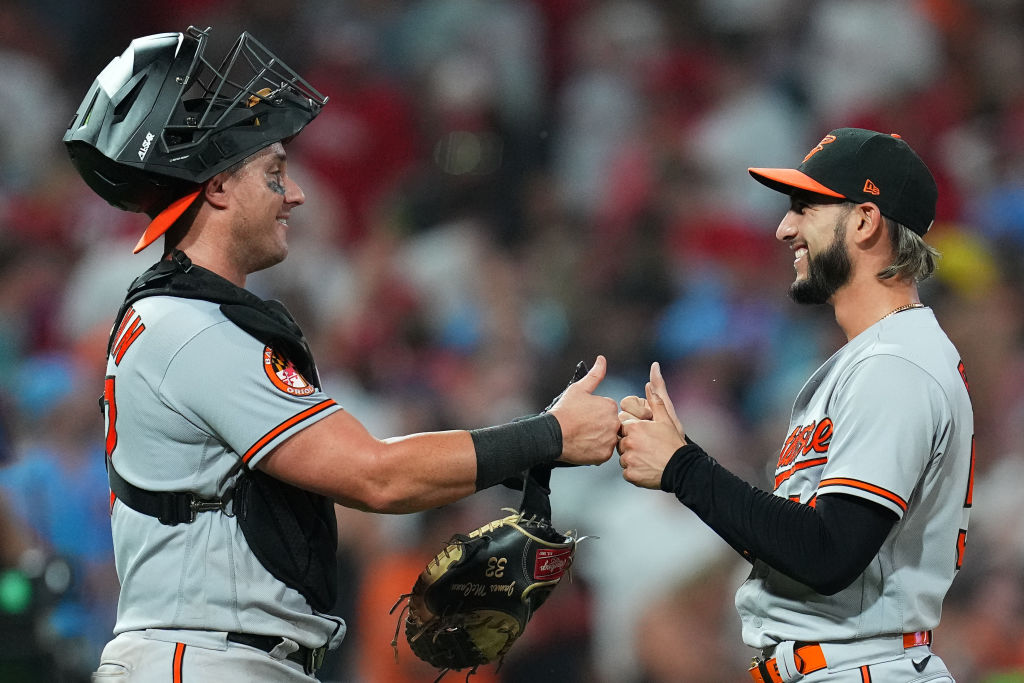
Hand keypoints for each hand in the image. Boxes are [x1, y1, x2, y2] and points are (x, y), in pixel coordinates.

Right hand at [548, 355, 618, 465]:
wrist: (552, 435)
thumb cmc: (564, 411)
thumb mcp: (578, 389)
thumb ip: (594, 375)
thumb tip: (602, 359)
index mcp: (610, 406)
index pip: (608, 411)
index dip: (595, 414)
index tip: (583, 416)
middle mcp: (614, 423)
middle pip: (610, 425)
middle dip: (599, 426)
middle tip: (582, 428)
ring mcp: (610, 440)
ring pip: (608, 439)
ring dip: (599, 439)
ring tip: (583, 437)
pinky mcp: (604, 455)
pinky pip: (604, 452)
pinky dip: (595, 451)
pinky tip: (584, 445)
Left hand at [618, 367, 685, 489]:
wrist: (682, 469)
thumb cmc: (673, 443)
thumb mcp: (666, 418)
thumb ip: (655, 397)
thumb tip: (652, 374)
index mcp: (634, 427)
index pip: (623, 426)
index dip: (634, 430)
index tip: (645, 435)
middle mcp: (628, 442)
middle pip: (621, 442)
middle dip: (631, 444)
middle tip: (647, 448)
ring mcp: (628, 459)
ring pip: (623, 457)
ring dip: (632, 458)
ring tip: (648, 458)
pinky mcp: (630, 474)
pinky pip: (626, 471)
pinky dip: (634, 471)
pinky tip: (646, 468)